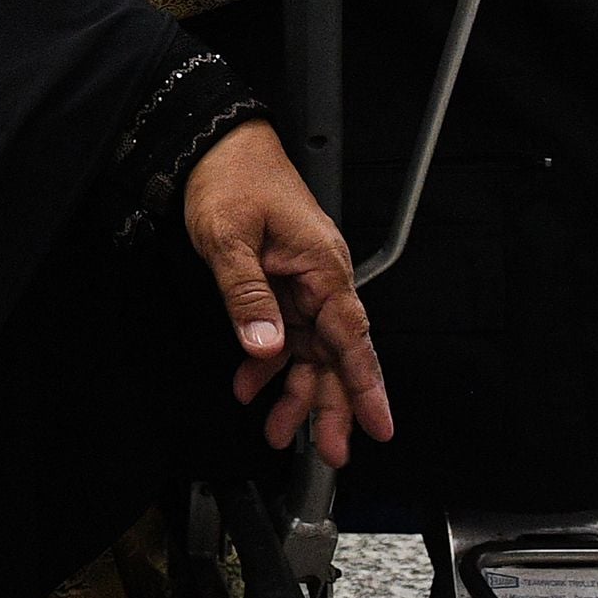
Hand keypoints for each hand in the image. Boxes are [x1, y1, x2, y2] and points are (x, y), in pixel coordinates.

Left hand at [180, 121, 393, 464]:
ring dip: (296, 392)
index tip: (380, 425)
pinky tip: (250, 386)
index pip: (351, 336)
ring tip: (279, 432)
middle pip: (336, 354)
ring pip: (311, 351)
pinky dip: (268, 363)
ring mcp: (302, 283)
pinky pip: (285, 334)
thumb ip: (247, 296)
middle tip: (331, 454)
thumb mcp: (228, 238)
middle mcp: (320, 278)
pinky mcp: (282, 284)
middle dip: (333, 406)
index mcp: (321, 266)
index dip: (366, 385)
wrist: (216, 144)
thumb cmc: (231, 178)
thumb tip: (266, 348)